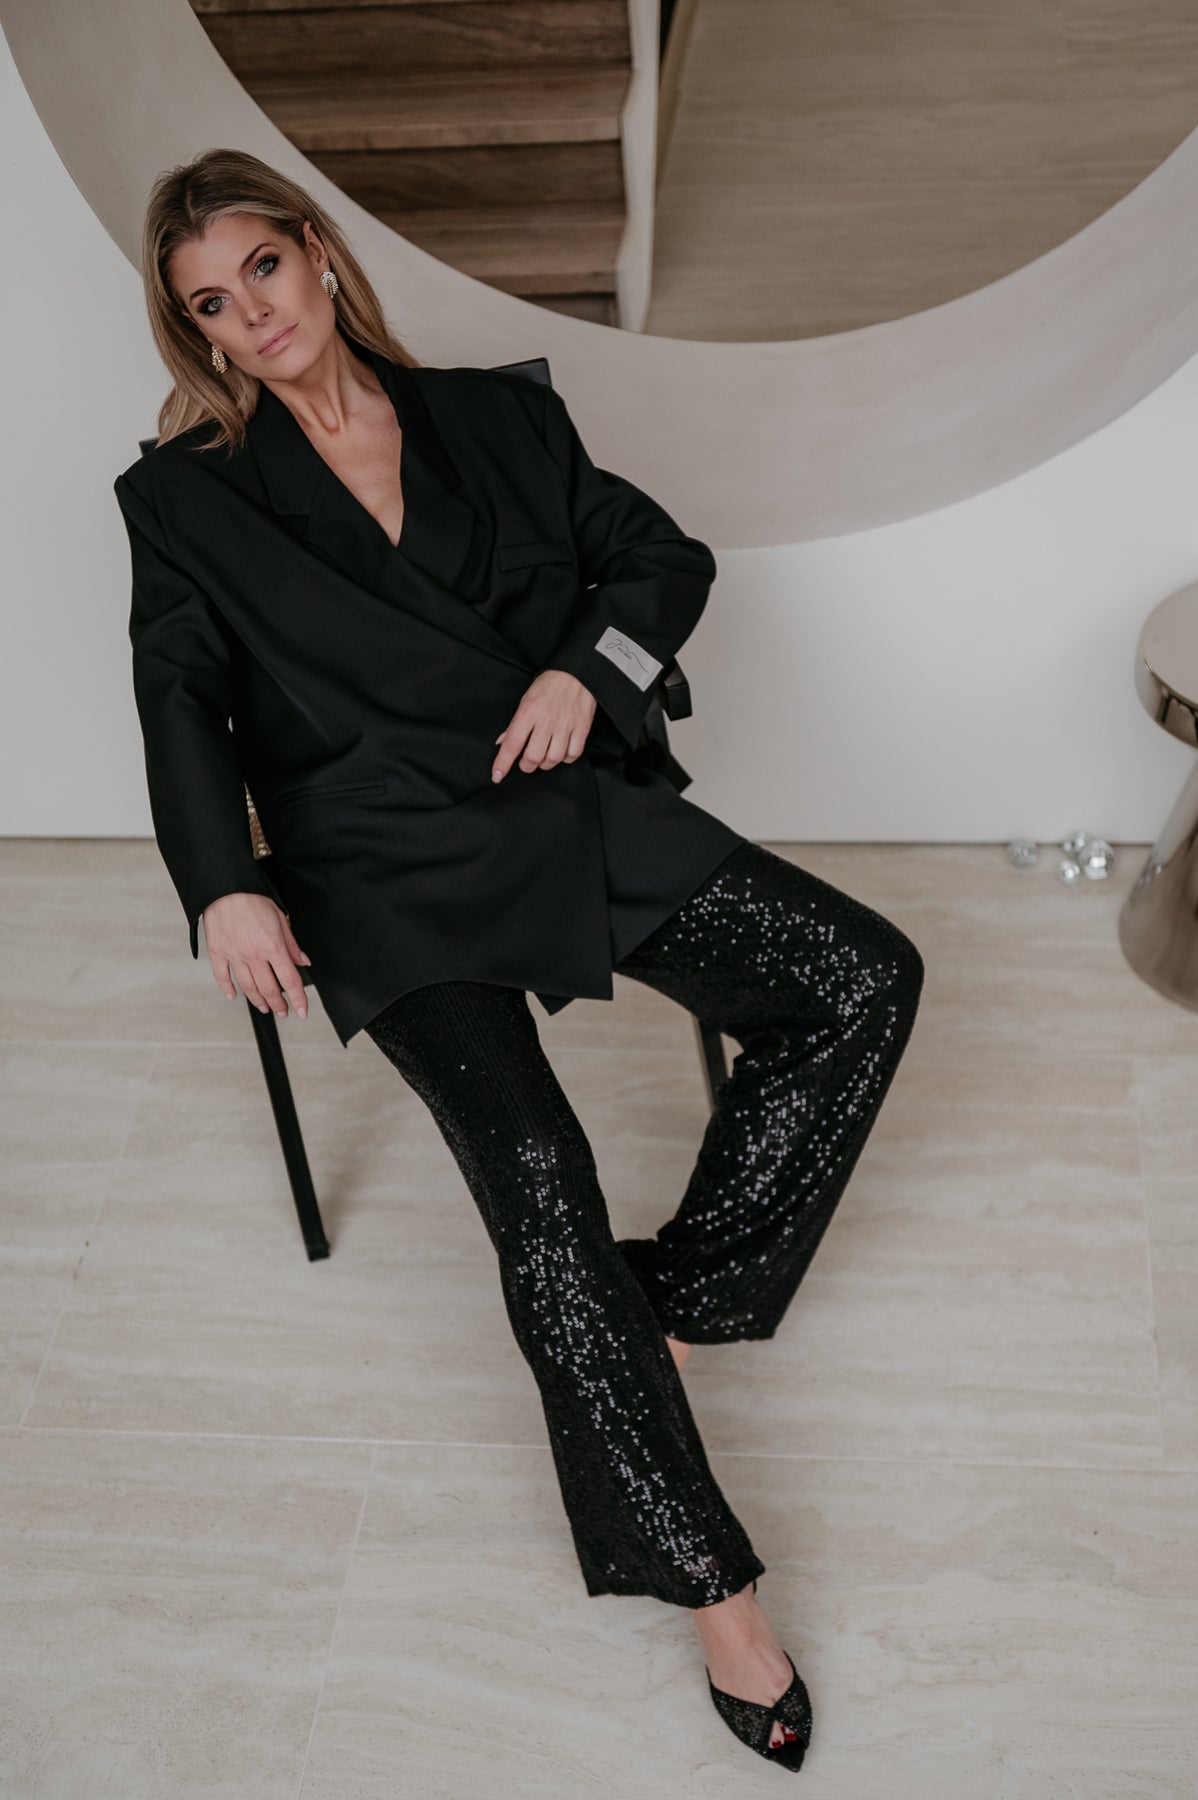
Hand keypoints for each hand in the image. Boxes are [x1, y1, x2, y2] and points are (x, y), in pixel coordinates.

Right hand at [201, 892, 310, 1018]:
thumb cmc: (252, 898)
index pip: (290, 981)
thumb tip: (303, 962)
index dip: (298, 999)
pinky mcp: (218, 952)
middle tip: (284, 1011)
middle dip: (279, 1005)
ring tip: (265, 1007)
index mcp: (273, 946)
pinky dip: (228, 990)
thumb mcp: (280, 918)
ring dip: (258, 1001)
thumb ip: (292, 944)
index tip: (302, 1011)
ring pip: (248, 987)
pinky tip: (234, 996)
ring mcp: (234, 955)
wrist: (224, 887)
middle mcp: (254, 955)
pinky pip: (223, 977)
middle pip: (269, 989)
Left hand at [491, 668, 596, 782]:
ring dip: (545, 763)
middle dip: (526, 765)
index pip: (512, 744)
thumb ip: (515, 724)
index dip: (503, 763)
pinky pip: (572, 754)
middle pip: (533, 757)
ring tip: (544, 756)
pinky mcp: (581, 728)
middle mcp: (546, 720)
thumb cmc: (550, 685)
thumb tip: (502, 743)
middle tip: (526, 761)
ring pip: (552, 759)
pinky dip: (565, 758)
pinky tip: (561, 751)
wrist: (577, 672)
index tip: (497, 776)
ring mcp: (565, 725)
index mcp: (529, 712)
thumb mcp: (526, 699)